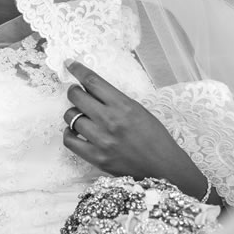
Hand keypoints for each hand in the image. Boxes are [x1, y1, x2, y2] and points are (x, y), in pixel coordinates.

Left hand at [61, 60, 208, 200]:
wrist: (164, 169)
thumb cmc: (154, 137)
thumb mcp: (139, 110)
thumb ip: (115, 99)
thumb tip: (90, 88)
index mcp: (123, 106)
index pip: (92, 81)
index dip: (78, 70)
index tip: (69, 64)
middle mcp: (110, 121)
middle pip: (76, 96)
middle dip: (74, 92)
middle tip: (78, 94)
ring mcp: (101, 140)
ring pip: (70, 116)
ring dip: (73, 114)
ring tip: (83, 117)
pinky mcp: (96, 158)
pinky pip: (69, 140)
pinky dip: (69, 133)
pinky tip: (77, 132)